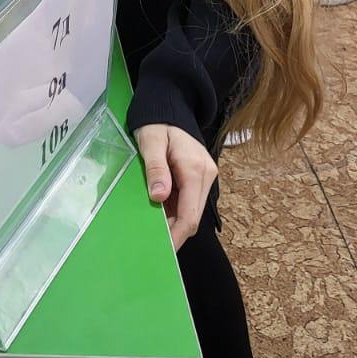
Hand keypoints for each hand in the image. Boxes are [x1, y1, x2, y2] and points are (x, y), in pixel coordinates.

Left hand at [134, 124, 217, 249]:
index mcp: (196, 170)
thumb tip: (158, 197)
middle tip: (151, 243)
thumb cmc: (157, 123)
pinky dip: (173, 210)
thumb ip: (156, 169)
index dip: (177, 235)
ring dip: (172, 221)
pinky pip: (187, 201)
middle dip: (174, 231)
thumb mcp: (151, 142)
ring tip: (150, 229)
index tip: (163, 250)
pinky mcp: (198, 178)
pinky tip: (157, 213)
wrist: (168, 107)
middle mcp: (206, 176)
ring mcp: (204, 177)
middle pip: (193, 216)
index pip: (190, 214)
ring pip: (190, 211)